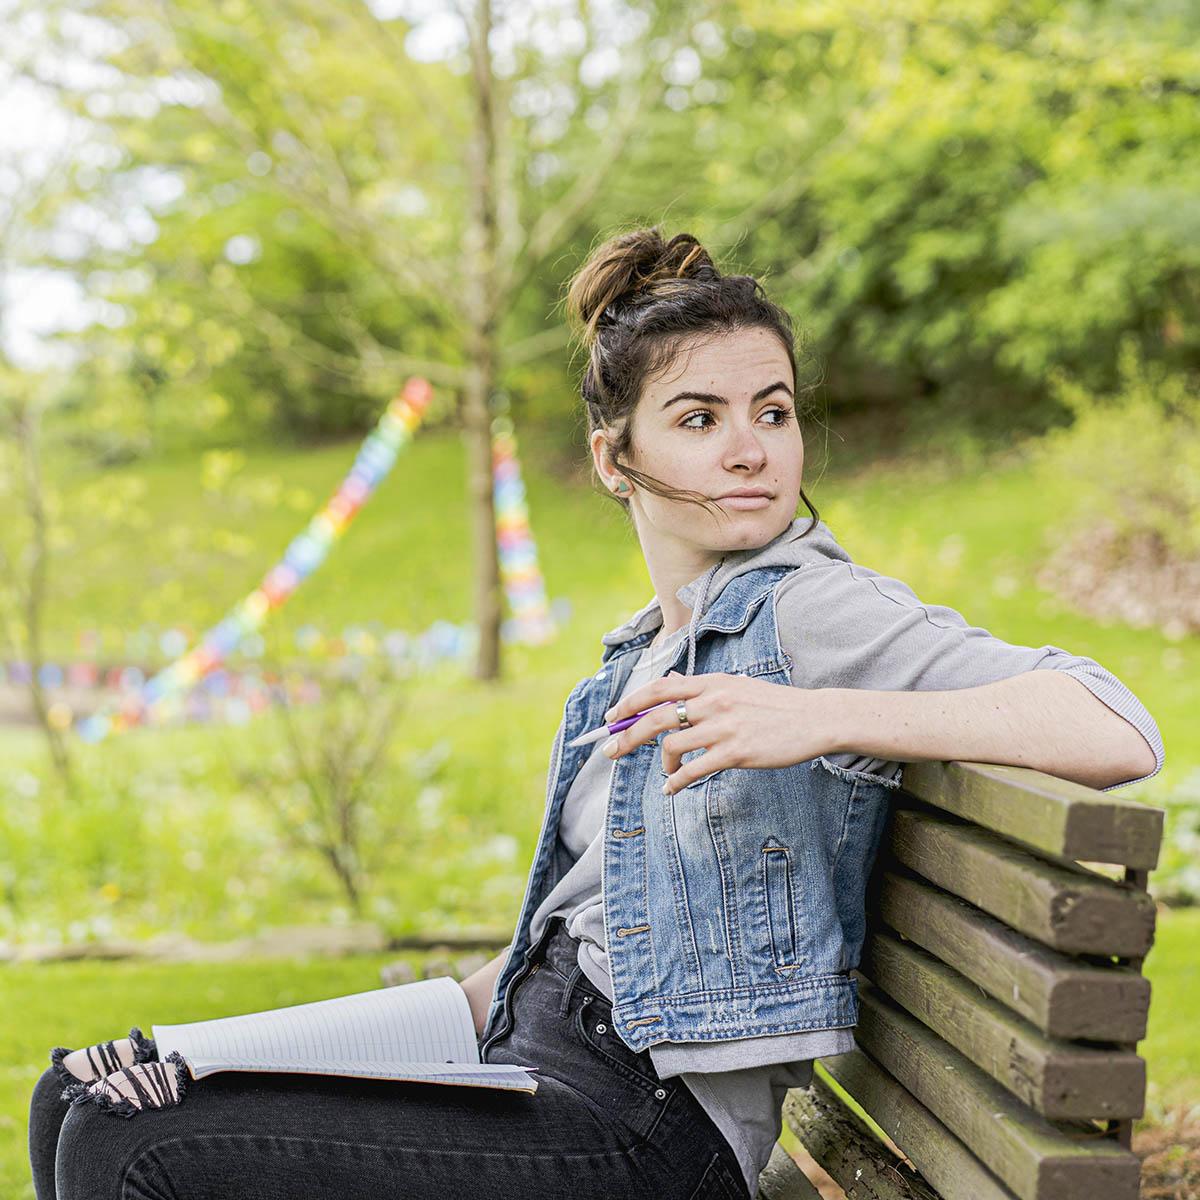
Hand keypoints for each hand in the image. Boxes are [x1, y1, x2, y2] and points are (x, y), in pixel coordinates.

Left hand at [602, 671, 837, 793]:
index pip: (659, 688)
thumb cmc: (775, 705)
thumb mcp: (738, 686)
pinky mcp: (735, 753)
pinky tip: (672, 788)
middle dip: (626, 736)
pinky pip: (693, 770)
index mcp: (712, 682)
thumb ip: (704, 689)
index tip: (612, 716)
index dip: (630, 702)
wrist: (814, 718)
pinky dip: (676, 781)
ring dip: (661, 764)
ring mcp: (724, 728)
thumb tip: (670, 684)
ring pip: (671, 746)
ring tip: (667, 773)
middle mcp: (713, 701)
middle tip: (610, 751)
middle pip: (655, 718)